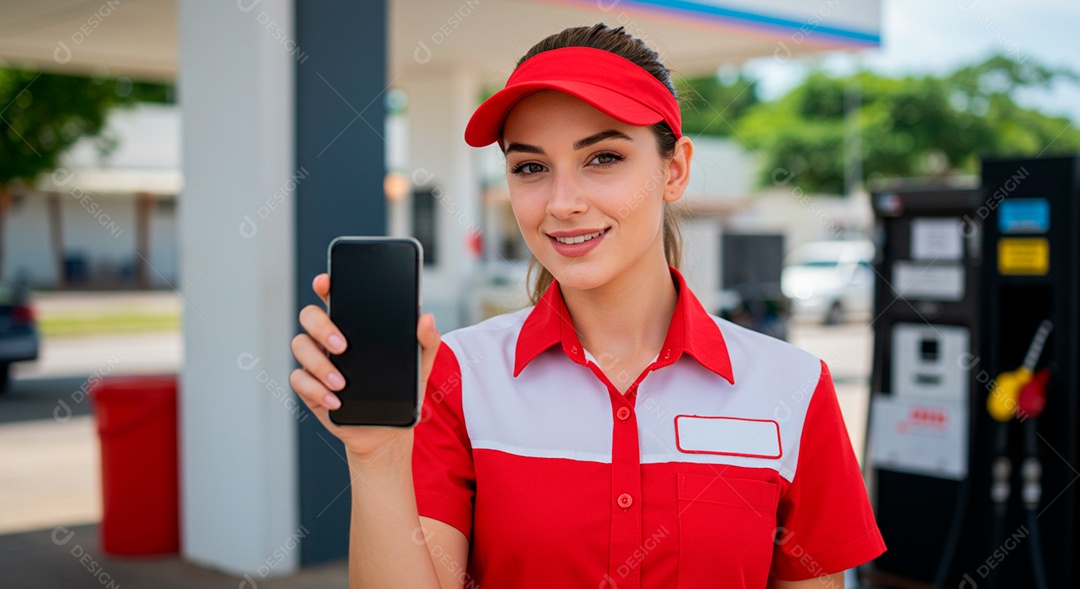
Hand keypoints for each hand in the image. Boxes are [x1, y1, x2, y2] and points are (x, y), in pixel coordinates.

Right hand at [289, 273, 440, 459]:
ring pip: (299, 346)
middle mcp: (329, 339)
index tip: (326, 282)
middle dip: (321, 326)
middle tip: (343, 346)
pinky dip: (315, 390)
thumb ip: (427, 340)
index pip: (333, 296)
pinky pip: (299, 380)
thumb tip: (426, 318)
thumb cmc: (401, 390)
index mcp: (353, 325)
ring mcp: (317, 362)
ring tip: (341, 382)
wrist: (389, 429)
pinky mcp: (310, 388)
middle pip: (309, 316)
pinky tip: (336, 400)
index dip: (325, 285)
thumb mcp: (420, 364)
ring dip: (318, 363)